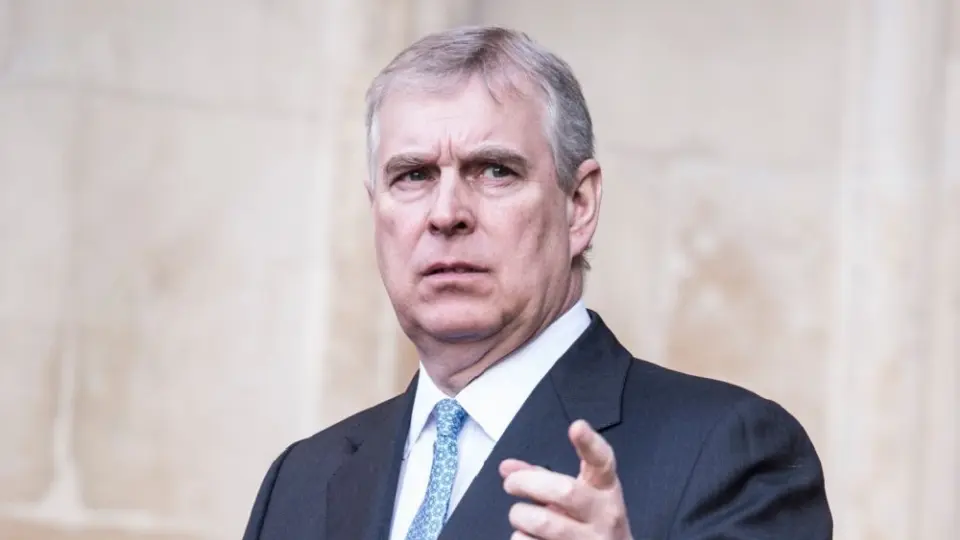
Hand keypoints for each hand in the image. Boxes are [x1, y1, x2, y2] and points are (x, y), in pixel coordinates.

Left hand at [499, 420, 632, 539]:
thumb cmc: (589, 522)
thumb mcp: (576, 495)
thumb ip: (543, 478)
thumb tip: (506, 468)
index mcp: (606, 489)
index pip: (603, 462)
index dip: (590, 444)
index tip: (576, 427)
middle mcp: (605, 515)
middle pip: (565, 491)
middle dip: (528, 483)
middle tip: (510, 484)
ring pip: (543, 523)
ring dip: (521, 516)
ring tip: (520, 515)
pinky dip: (521, 538)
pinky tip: (528, 537)